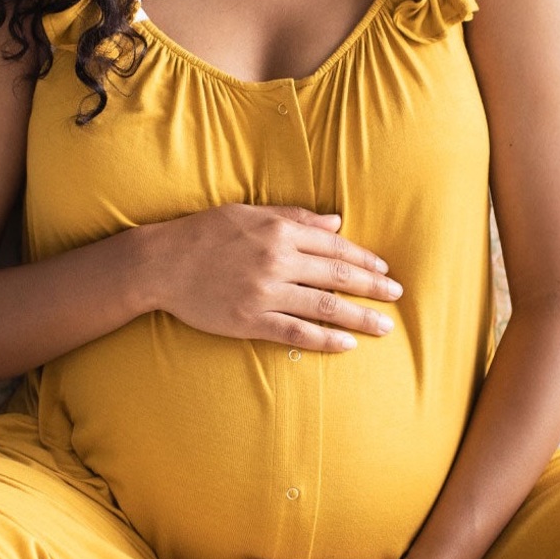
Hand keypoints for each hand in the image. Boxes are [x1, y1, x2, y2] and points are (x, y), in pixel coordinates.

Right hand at [146, 204, 402, 352]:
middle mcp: (277, 260)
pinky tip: (347, 345)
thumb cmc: (204, 233)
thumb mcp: (249, 213)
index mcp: (279, 230)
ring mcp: (265, 292)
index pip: (334, 245)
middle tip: (397, 295)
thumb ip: (294, 217)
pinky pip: (296, 332)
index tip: (384, 268)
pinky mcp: (251, 320)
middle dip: (373, 286)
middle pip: (337, 275)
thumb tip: (336, 222)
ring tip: (384, 327)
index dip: (364, 258)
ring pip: (324, 306)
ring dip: (360, 317)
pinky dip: (324, 340)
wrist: (162, 263)